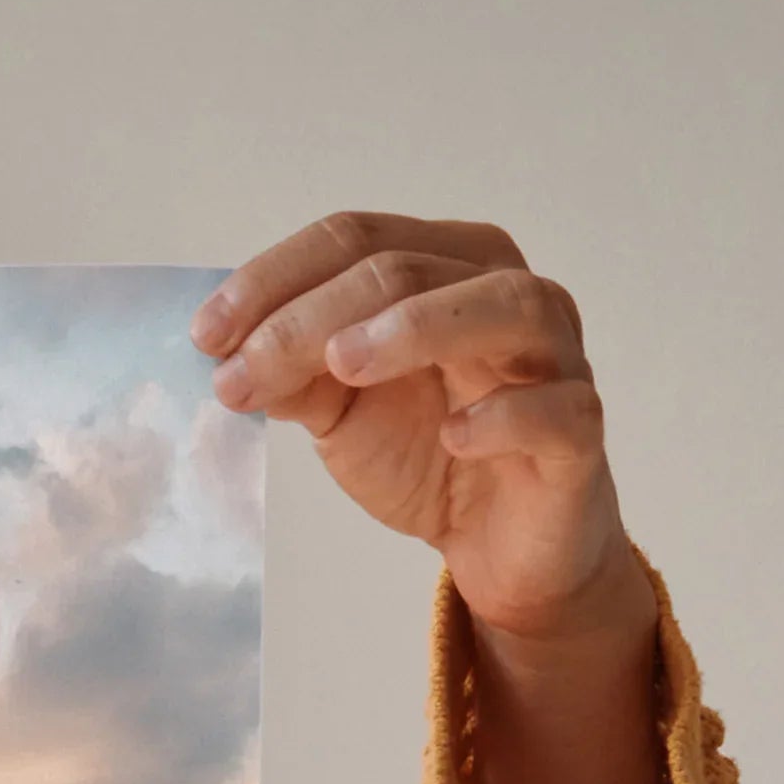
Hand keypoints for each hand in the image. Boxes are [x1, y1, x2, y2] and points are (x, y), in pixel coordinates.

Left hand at [199, 212, 680, 783]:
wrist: (499, 545)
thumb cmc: (428, 453)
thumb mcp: (341, 411)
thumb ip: (294, 374)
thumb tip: (226, 352)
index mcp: (445, 267)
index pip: (356, 239)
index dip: (275, 279)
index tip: (204, 336)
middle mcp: (506, 293)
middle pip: (408, 268)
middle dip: (312, 317)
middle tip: (241, 371)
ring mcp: (554, 358)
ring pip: (502, 307)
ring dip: (416, 327)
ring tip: (342, 364)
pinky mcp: (578, 433)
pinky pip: (556, 408)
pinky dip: (504, 415)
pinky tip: (454, 434)